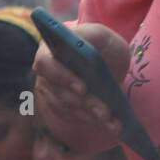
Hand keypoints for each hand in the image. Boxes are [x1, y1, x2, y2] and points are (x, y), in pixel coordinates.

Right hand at [32, 22, 130, 154]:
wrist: (106, 61)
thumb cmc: (101, 44)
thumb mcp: (100, 35)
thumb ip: (90, 36)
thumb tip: (80, 47)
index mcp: (48, 50)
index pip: (45, 64)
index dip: (62, 77)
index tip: (83, 88)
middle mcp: (45, 74)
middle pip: (60, 92)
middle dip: (85, 103)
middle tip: (106, 113)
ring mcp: (50, 93)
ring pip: (68, 108)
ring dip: (92, 116)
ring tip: (115, 122)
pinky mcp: (60, 108)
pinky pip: (73, 118)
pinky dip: (93, 121)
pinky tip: (110, 124)